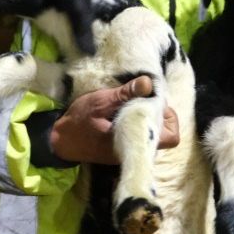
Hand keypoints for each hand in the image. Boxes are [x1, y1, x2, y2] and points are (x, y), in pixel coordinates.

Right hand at [50, 76, 179, 163]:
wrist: (61, 140)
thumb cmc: (80, 121)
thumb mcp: (101, 101)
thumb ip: (125, 94)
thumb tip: (149, 83)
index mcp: (135, 140)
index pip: (171, 137)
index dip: (168, 118)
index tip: (153, 102)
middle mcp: (137, 148)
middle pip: (166, 134)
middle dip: (160, 114)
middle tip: (145, 98)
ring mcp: (131, 149)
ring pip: (155, 134)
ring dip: (150, 116)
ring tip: (135, 102)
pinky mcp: (125, 147)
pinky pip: (143, 134)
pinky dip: (140, 120)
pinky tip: (128, 110)